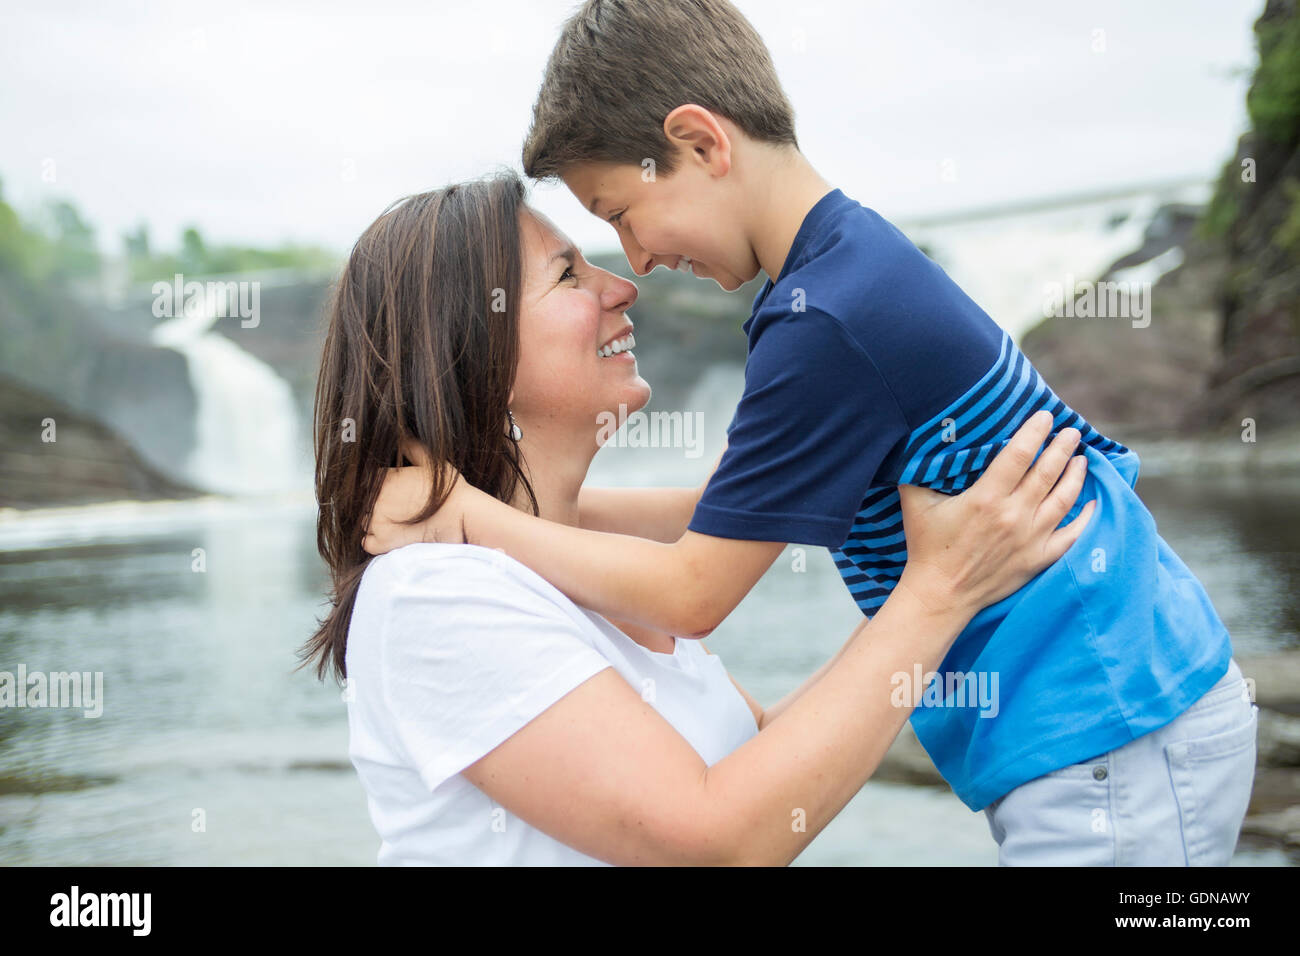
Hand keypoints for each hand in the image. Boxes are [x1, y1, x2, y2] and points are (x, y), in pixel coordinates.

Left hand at [361, 442, 470, 554]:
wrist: (461, 516)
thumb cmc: (449, 489)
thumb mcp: (431, 460)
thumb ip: (411, 447)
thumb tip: (400, 435)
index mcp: (384, 477)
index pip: (369, 482)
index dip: (381, 487)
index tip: (395, 493)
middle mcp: (375, 498)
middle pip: (365, 502)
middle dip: (377, 504)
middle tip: (399, 508)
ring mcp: (376, 520)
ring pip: (364, 521)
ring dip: (375, 521)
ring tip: (397, 521)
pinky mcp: (382, 541)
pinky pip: (366, 542)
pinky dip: (374, 541)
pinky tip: (390, 536)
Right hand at [895, 410, 1094, 618]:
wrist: (941, 595)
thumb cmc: (926, 547)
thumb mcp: (915, 502)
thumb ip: (918, 470)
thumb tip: (917, 440)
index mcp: (986, 498)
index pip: (1019, 455)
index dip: (1035, 432)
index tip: (1046, 417)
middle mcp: (1014, 515)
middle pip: (1048, 472)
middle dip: (1062, 447)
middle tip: (1071, 431)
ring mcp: (1030, 538)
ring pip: (1064, 498)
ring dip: (1076, 474)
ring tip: (1081, 458)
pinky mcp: (1038, 559)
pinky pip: (1072, 535)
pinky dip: (1086, 517)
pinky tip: (1092, 502)